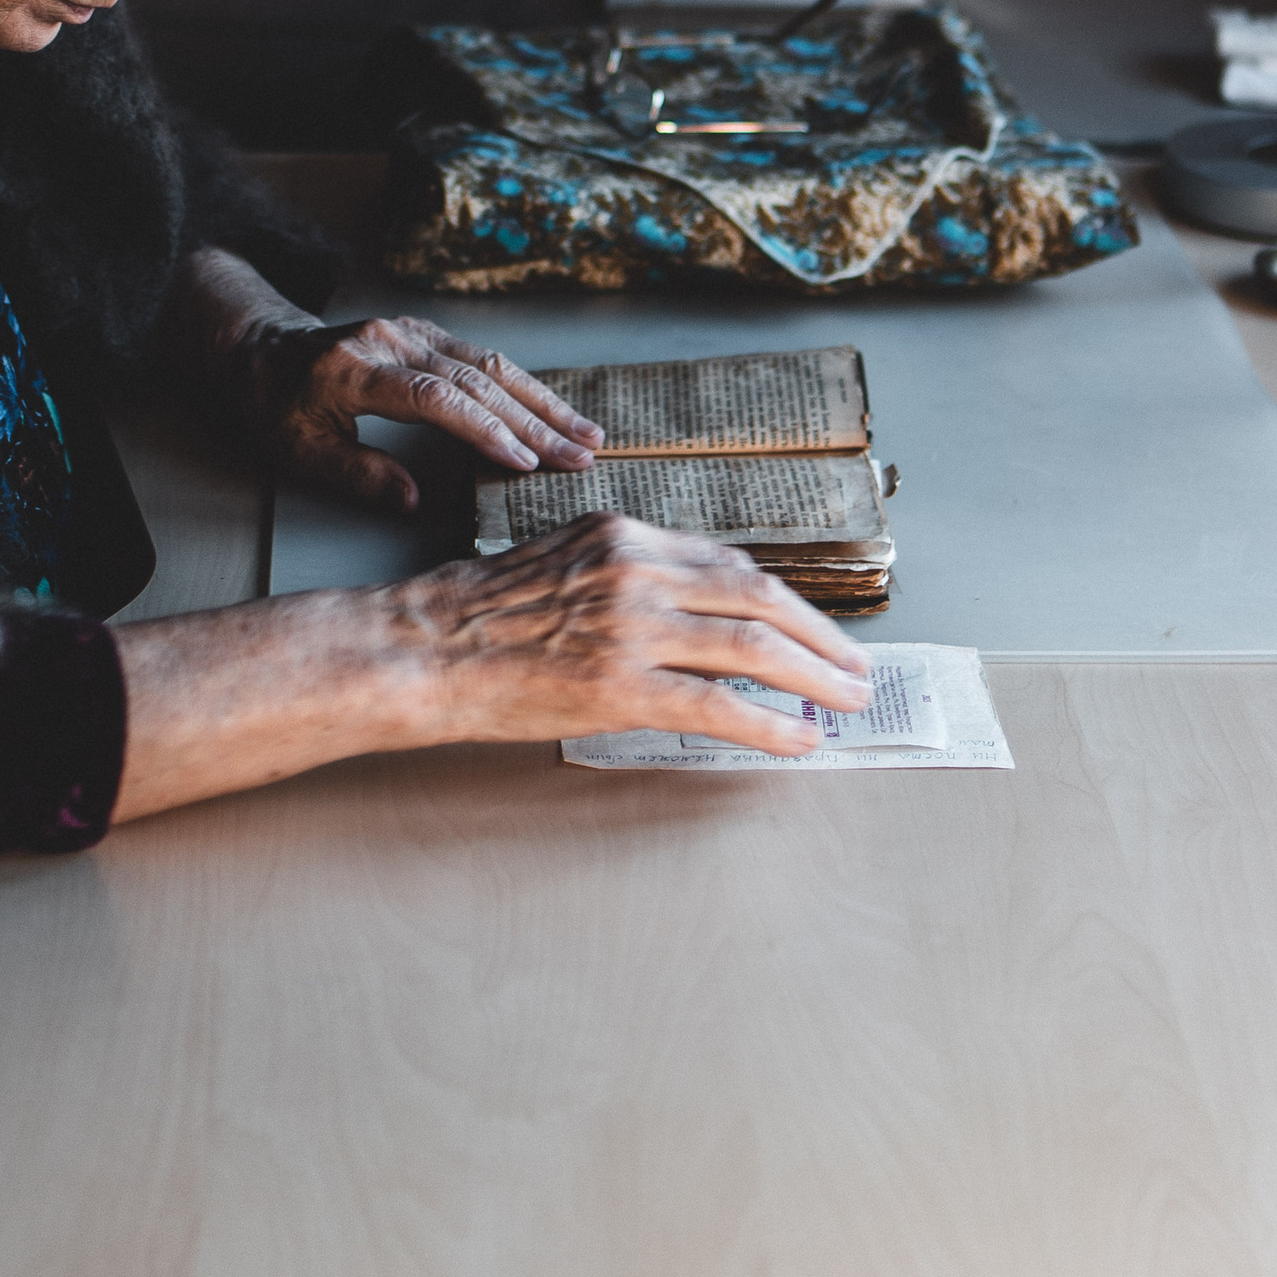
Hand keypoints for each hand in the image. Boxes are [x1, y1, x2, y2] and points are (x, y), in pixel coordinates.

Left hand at [246, 313, 604, 512]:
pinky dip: (519, 386)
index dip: (484, 430)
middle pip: (475, 378)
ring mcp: (409, 331)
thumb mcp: (300, 451)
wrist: (257, 348)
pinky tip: (549, 409)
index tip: (526, 462)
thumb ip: (358, 475)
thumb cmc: (274, 404)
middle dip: (535, 420)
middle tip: (581, 454)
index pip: (435, 398)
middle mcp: (390, 340)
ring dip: (540, 400)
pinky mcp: (421, 332)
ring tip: (585, 433)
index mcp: (356, 369)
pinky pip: (478, 357)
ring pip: (487, 363)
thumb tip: (415, 500)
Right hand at [404, 514, 873, 756]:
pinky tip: (798, 740)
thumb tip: (688, 611)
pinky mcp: (620, 685)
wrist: (421, 647)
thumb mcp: (562, 563)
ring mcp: (630, 626)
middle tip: (855, 666)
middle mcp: (635, 569)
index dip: (784, 600)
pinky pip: (717, 706)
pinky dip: (769, 724)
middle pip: (757, 596)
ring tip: (845, 701)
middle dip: (818, 635)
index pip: (729, 563)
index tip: (813, 627)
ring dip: (812, 676)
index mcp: (623, 535)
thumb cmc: (477, 615)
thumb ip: (626, 575)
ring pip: (751, 646)